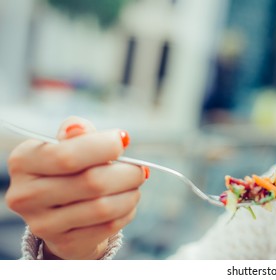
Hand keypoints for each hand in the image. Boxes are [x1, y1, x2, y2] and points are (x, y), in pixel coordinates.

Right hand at [5, 116, 147, 258]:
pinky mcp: (65, 242)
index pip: (66, 156)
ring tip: (134, 185)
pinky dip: (127, 211)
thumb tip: (78, 129)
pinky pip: (109, 226)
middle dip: (127, 173)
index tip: (123, 140)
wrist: (61, 210)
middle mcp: (26, 195)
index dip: (103, 147)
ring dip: (130, 193)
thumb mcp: (68, 143)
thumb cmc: (69, 168)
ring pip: (104, 207)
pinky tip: (126, 202)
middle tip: (139, 169)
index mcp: (23, 161)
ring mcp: (43, 223)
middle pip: (92, 182)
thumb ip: (77, 132)